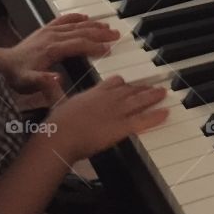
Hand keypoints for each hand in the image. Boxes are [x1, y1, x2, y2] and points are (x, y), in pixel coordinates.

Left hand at [0, 14, 119, 96]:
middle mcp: (52, 36)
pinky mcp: (45, 30)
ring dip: (93, 24)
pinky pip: (63, 19)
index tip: (110, 48)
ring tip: (108, 26)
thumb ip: (43, 80)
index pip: (79, 44)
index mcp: (52, 49)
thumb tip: (59, 77)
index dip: (95, 46)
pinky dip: (76, 17)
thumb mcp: (29, 82)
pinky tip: (85, 16)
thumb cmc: (17, 75)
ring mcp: (49, 31)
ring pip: (76, 25)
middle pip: (81, 31)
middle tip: (117, 34)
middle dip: (100, 33)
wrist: (3, 64)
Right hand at [48, 75, 168, 160]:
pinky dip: (155, 116)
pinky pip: (142, 120)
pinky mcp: (121, 127)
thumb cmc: (57, 123)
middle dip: (143, 88)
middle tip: (154, 85)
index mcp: (93, 93)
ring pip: (139, 101)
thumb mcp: (55, 100)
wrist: (61, 136)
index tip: (128, 82)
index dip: (122, 82)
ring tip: (163, 93)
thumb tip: (48, 77)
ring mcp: (116, 112)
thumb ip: (53, 87)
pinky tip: (165, 113)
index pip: (113, 82)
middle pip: (130, 90)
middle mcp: (108, 99)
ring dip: (152, 96)